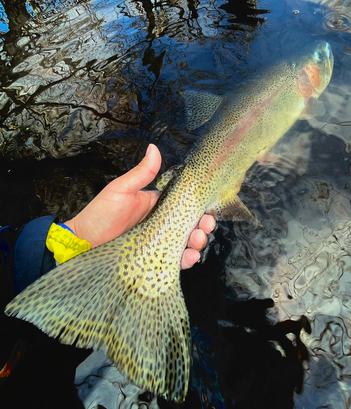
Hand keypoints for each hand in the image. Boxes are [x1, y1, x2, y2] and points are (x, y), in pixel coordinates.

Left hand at [65, 144, 214, 269]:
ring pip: (186, 242)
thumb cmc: (100, 213)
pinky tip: (190, 257)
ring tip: (197, 241)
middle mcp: (161, 223)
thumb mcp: (121, 189)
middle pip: (190, 224)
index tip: (207, 209)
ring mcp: (159, 241)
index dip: (199, 206)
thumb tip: (154, 148)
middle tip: (204, 227)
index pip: (185, 204)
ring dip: (197, 242)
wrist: (85, 241)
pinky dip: (186, 259)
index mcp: (156, 204)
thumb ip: (142, 173)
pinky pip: (174, 259)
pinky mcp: (154, 257)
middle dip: (203, 226)